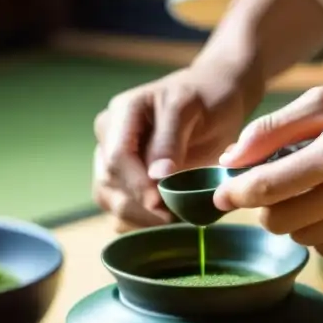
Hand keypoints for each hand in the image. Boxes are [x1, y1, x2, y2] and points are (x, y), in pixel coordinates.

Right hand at [93, 63, 260, 231]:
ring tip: (172, 222)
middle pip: (108, 183)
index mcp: (121, 114)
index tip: (162, 204)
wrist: (214, 101)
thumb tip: (156, 176)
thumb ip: (170, 140)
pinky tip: (165, 222)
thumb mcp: (189, 109)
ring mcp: (114, 162)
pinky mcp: (123, 182)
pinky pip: (120, 212)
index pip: (117, 157)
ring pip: (110, 201)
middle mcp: (109, 138)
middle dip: (140, 206)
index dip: (137, 184)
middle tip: (174, 218)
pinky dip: (140, 223)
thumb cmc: (204, 99)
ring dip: (139, 219)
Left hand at [213, 78, 322, 258]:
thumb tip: (229, 158)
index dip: (235, 194)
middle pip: (279, 222)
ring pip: (305, 240)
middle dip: (266, 209)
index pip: (263, 189)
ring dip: (299, 220)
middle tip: (276, 190)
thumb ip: (278, 126)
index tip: (222, 195)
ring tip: (320, 193)